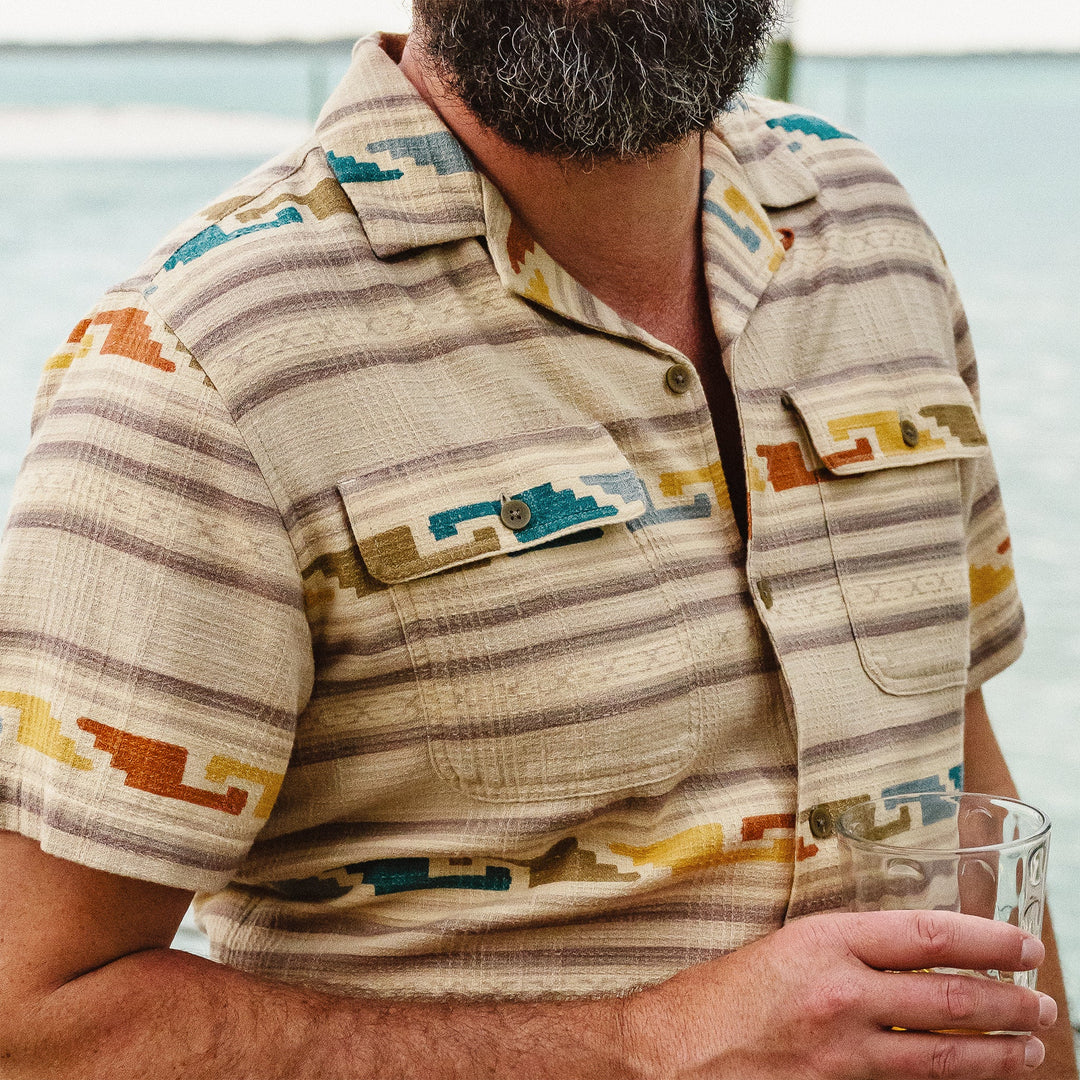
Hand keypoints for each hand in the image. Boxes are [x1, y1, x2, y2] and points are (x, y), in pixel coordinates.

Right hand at [623, 910, 1055, 1078]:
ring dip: (994, 1054)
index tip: (1021, 943)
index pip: (925, 934)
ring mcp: (841, 1054)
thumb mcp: (782, 951)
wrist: (668, 1056)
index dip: (984, 938)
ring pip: (942, 1055)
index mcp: (822, 941)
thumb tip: (905, 961)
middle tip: (1042, 1005)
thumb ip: (842, 954)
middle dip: (1006, 1003)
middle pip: (947, 998)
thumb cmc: (716, 999)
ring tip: (1029, 1051)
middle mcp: (839, 994)